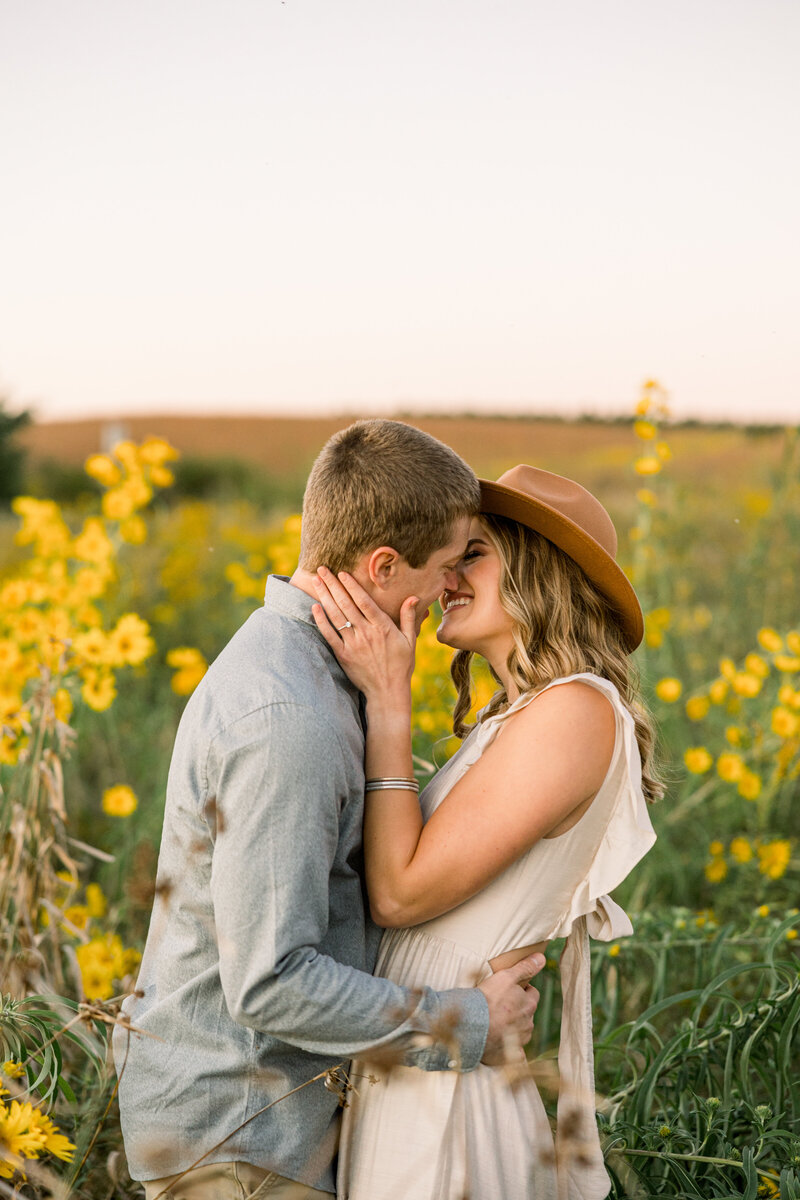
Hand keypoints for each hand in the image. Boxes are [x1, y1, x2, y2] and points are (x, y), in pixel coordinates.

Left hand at [311, 568, 416, 704]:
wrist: (388, 692)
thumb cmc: (401, 666)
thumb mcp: (410, 641)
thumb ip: (408, 618)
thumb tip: (413, 597)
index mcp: (383, 627)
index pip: (364, 601)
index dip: (352, 586)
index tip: (342, 573)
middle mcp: (366, 633)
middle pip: (346, 604)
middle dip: (333, 585)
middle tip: (322, 569)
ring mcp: (353, 644)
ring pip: (336, 616)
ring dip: (324, 597)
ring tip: (316, 581)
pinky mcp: (343, 655)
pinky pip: (329, 635)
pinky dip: (321, 621)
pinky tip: (314, 607)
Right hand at [478, 953, 544, 1065]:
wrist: (472, 1026)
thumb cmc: (488, 999)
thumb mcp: (506, 977)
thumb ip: (525, 967)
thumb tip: (542, 957)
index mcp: (529, 1005)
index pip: (533, 993)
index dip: (523, 989)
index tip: (510, 988)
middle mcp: (528, 1023)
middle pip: (527, 1013)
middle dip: (519, 1008)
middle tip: (501, 1004)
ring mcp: (520, 1040)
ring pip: (521, 1031)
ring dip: (513, 1026)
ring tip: (497, 1022)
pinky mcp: (510, 1055)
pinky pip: (515, 1054)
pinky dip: (510, 1049)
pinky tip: (501, 1045)